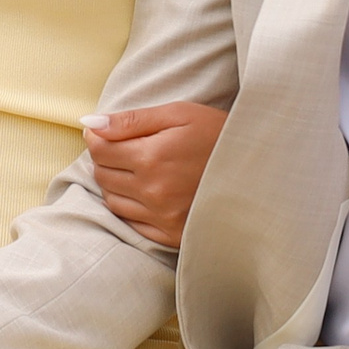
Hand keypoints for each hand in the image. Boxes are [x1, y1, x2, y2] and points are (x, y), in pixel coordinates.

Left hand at [84, 102, 227, 247]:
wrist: (259, 169)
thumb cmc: (218, 133)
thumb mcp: (178, 114)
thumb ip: (131, 120)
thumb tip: (89, 125)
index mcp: (152, 157)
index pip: (99, 149)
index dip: (98, 137)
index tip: (106, 132)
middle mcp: (153, 191)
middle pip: (102, 175)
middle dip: (106, 159)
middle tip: (125, 148)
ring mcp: (162, 217)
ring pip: (112, 200)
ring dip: (115, 183)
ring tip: (136, 168)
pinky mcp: (171, 234)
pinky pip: (131, 222)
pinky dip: (130, 206)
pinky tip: (146, 191)